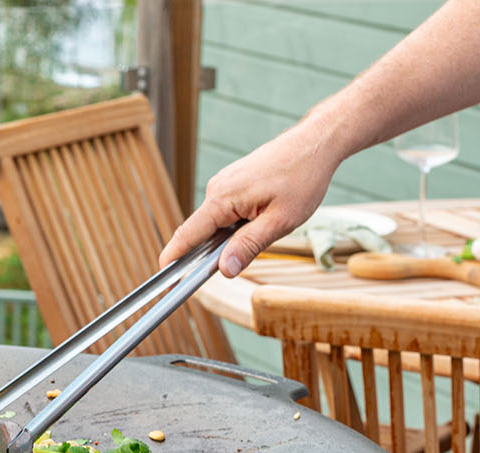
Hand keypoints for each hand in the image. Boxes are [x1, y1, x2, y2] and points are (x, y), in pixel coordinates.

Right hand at [159, 119, 339, 276]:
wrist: (315, 143)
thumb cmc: (302, 177)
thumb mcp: (280, 221)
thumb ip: (249, 246)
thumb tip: (223, 269)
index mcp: (222, 198)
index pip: (188, 234)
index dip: (175, 259)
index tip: (164, 281)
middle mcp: (217, 189)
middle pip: (201, 233)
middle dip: (211, 254)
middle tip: (241, 263)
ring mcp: (224, 185)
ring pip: (217, 224)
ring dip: (231, 238)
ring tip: (267, 231)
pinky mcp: (233, 184)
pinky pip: (226, 213)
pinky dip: (236, 225)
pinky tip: (262, 221)